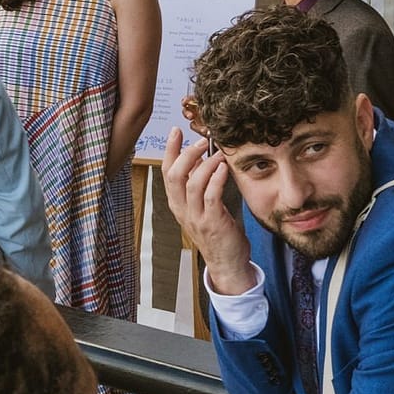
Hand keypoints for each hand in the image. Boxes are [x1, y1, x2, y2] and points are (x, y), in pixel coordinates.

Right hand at [162, 126, 254, 293]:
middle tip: (201, 140)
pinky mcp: (213, 223)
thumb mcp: (201, 205)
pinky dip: (216, 179)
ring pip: (192, 184)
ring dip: (205, 165)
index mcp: (177, 203)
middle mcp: (182, 210)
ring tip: (218, 154)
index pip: (166, 172)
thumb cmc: (217, 231)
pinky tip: (224, 168)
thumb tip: (199, 158)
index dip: (169, 150)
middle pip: (174, 176)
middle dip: (186, 154)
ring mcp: (196, 217)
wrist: (226, 262)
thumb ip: (198, 184)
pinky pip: (211, 197)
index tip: (175, 131)